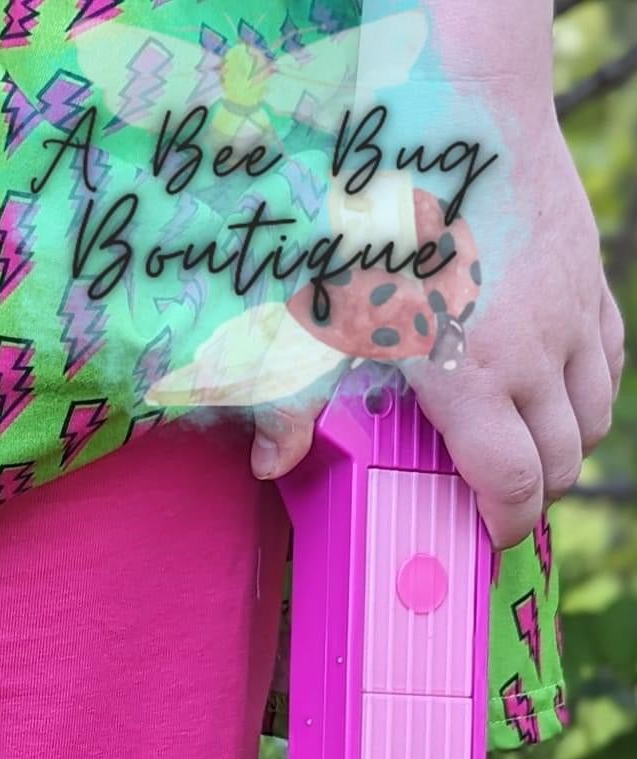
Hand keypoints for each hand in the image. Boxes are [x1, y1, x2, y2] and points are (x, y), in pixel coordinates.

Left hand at [250, 128, 625, 546]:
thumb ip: (294, 393)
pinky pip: (609, 358)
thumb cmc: (380, 206)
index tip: (486, 541)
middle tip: (498, 505)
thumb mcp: (321, 305)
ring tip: (527, 458)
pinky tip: (554, 393)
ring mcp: (572, 313)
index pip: (512, 483)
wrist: (462, 105)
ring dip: (567, 448)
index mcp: (472, 373)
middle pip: (563, 459)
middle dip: (534, 495)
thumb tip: (268, 466)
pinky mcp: (590, 277)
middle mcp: (537, 352)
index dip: (504, 526)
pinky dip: (590, 392)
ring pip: (597, 414)